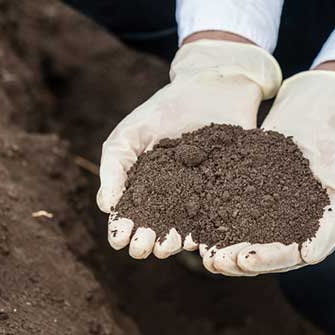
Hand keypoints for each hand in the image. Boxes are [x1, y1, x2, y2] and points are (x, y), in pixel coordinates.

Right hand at [97, 38, 281, 258]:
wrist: (214, 85)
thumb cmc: (165, 109)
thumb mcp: (131, 133)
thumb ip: (115, 166)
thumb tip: (105, 206)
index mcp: (147, 187)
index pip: (132, 214)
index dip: (123, 228)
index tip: (118, 240)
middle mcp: (174, 197)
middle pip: (159, 226)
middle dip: (148, 240)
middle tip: (142, 249)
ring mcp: (202, 196)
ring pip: (188, 225)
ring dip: (176, 241)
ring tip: (167, 248)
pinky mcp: (229, 190)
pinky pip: (220, 215)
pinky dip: (210, 228)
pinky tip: (200, 238)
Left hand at [202, 70, 334, 274]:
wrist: (314, 114)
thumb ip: (332, 225)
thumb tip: (310, 257)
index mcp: (309, 235)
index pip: (287, 256)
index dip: (266, 260)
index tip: (245, 259)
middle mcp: (285, 230)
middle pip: (259, 254)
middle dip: (235, 260)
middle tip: (214, 261)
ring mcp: (264, 214)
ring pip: (239, 239)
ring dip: (220, 248)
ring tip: (201, 252)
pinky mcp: (244, 195)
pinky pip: (226, 212)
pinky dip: (212, 221)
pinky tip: (195, 226)